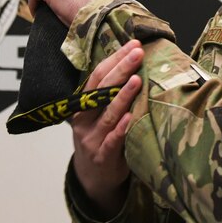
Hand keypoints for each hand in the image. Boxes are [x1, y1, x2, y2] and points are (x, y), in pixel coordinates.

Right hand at [70, 39, 143, 218]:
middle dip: (121, 69)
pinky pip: (112, 142)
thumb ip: (111, 94)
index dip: (114, 59)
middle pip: (101, 90)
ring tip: (136, 80)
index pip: (97, 76)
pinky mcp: (102, 158)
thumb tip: (135, 63)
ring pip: (107, 114)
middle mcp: (84, 119)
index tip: (133, 44)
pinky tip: (130, 117)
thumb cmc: (102, 139)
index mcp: (83, 105)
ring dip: (122, 96)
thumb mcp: (99, 115)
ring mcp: (91, 139)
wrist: (93, 178)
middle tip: (138, 52)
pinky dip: (120, 129)